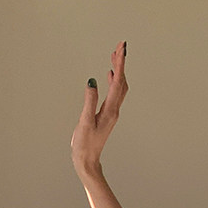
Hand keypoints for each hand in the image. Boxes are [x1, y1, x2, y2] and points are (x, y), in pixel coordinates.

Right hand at [71, 42, 128, 181]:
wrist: (88, 161)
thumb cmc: (85, 144)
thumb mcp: (85, 122)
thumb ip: (89, 102)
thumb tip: (93, 82)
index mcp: (110, 110)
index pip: (118, 82)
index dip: (120, 63)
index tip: (121, 48)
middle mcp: (114, 110)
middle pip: (122, 82)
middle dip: (122, 63)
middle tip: (120, 46)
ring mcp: (112, 112)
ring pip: (119, 87)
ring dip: (119, 70)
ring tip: (115, 55)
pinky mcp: (107, 115)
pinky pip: (114, 94)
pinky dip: (114, 81)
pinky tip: (109, 75)